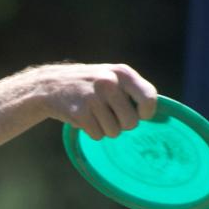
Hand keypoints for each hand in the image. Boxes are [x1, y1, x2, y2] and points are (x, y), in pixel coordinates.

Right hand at [37, 63, 157, 138]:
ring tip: (94, 115)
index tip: (140, 114)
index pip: (149, 98)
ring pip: (114, 132)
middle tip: (110, 115)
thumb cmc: (89, 84)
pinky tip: (84, 118)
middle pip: (131, 123)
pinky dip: (92, 132)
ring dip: (105, 129)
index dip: (147, 112)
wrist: (50, 85)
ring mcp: (93, 98)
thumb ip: (132, 90)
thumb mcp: (111, 76)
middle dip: (122, 124)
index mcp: (122, 72)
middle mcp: (109, 83)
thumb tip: (157, 115)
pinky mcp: (79, 113)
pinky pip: (97, 135)